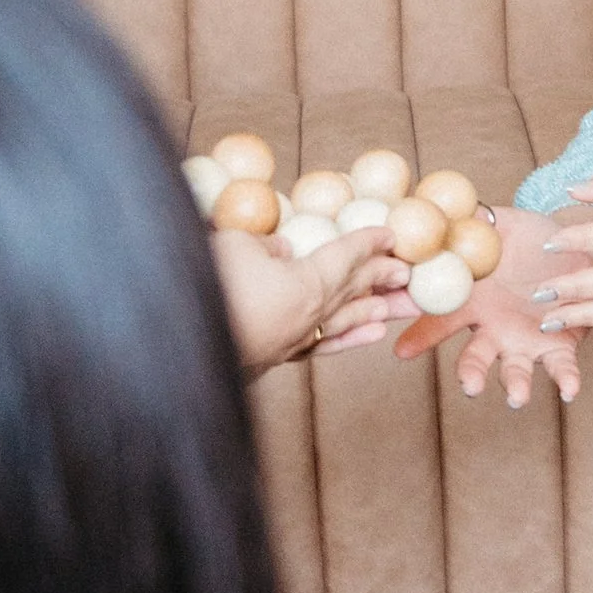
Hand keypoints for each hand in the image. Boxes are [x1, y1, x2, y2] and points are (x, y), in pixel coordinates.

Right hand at [214, 224, 409, 378]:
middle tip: (411, 274)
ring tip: (398, 306)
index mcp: (308, 282)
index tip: (391, 235)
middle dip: (384, 278)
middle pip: (355, 289)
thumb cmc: (209, 286)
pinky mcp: (279, 357)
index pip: (346, 256)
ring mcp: (296, 338)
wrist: (182, 346)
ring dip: (376, 310)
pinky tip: (371, 335)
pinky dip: (351, 338)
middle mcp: (311, 313)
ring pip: (347, 320)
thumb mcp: (237, 245)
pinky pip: (326, 344)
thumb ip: (268, 246)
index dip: (368, 242)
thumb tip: (286, 251)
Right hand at [391, 205, 583, 410]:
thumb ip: (474, 222)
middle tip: (470, 386)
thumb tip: (443, 211)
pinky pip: (561, 367)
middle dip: (471, 374)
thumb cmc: (532, 238)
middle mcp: (494, 329)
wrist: (577, 249)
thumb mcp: (503, 223)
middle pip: (475, 357)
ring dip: (514, 385)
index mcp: (473, 302)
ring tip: (515, 397)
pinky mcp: (559, 346)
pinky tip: (569, 390)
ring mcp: (525, 341)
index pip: (440, 321)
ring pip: (514, 369)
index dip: (421, 336)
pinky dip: (565, 380)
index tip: (402, 352)